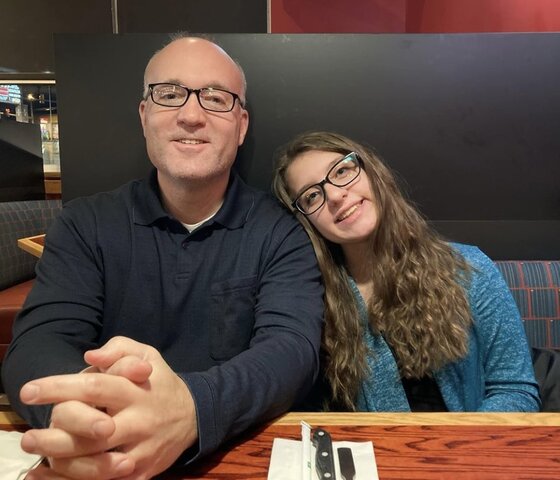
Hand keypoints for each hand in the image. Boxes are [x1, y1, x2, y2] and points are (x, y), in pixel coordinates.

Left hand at [21, 336, 197, 479]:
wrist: (194, 416)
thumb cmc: (160, 383)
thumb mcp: (147, 354)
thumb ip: (120, 349)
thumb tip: (91, 356)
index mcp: (135, 390)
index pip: (95, 387)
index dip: (60, 388)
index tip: (29, 391)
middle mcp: (139, 421)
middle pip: (93, 432)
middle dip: (57, 435)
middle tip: (28, 436)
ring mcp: (141, 450)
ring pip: (98, 464)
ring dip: (63, 464)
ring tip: (37, 456)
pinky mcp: (142, 472)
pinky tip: (51, 478)